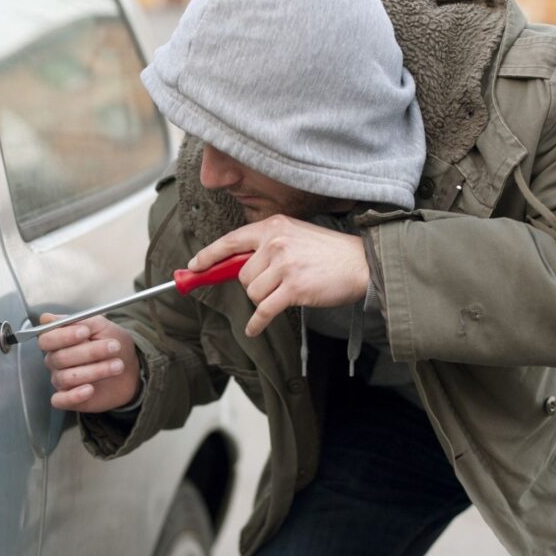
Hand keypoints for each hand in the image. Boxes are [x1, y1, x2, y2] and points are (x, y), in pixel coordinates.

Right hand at [38, 313, 140, 412]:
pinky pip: (60, 400)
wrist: (131, 369)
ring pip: (65, 377)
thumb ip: (79, 321)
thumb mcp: (102, 327)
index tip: (85, 332)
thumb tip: (48, 318)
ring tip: (117, 365)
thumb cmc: (113, 346)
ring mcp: (61, 380)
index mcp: (59, 341)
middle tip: (113, 347)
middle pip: (59, 358)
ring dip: (94, 371)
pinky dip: (74, 396)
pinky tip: (89, 389)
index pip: (47, 339)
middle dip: (90, 352)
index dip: (63, 336)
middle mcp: (56, 360)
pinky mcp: (69, 398)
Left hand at [188, 214, 369, 336]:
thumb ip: (268, 245)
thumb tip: (236, 264)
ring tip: (285, 293)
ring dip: (263, 300)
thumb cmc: (328, 253)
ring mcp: (284, 265)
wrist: (361, 264)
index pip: (231, 241)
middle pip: (241, 274)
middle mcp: (276, 243)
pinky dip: (257, 323)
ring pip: (252, 293)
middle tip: (275, 284)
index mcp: (273, 226)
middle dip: (253, 285)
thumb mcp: (296, 235)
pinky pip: (263, 311)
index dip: (209, 255)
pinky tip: (254, 328)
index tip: (194, 265)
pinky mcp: (293, 288)